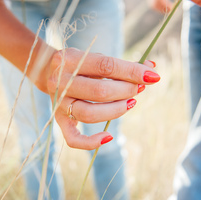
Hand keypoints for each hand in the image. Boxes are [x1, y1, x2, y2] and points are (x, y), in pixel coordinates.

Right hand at [43, 48, 158, 149]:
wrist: (48, 71)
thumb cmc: (80, 64)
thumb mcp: (96, 57)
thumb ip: (122, 64)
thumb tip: (152, 66)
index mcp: (68, 59)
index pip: (105, 66)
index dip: (132, 71)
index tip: (152, 76)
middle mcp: (59, 81)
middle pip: (99, 91)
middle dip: (126, 90)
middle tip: (140, 88)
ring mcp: (58, 103)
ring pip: (89, 114)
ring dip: (116, 110)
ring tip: (131, 103)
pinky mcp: (58, 120)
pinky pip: (73, 139)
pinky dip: (91, 142)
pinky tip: (109, 137)